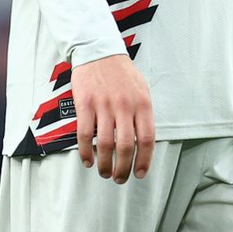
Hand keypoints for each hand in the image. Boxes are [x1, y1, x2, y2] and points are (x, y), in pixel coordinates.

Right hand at [71, 53, 155, 182]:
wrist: (99, 52)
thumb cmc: (122, 74)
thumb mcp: (142, 90)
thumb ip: (143, 114)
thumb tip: (144, 141)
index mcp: (143, 104)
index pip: (147, 138)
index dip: (144, 159)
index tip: (140, 173)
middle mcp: (125, 106)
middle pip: (127, 146)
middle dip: (123, 168)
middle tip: (120, 179)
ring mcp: (105, 106)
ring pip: (106, 144)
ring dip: (105, 164)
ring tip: (105, 173)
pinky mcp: (85, 105)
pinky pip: (86, 135)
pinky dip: (86, 152)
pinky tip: (87, 161)